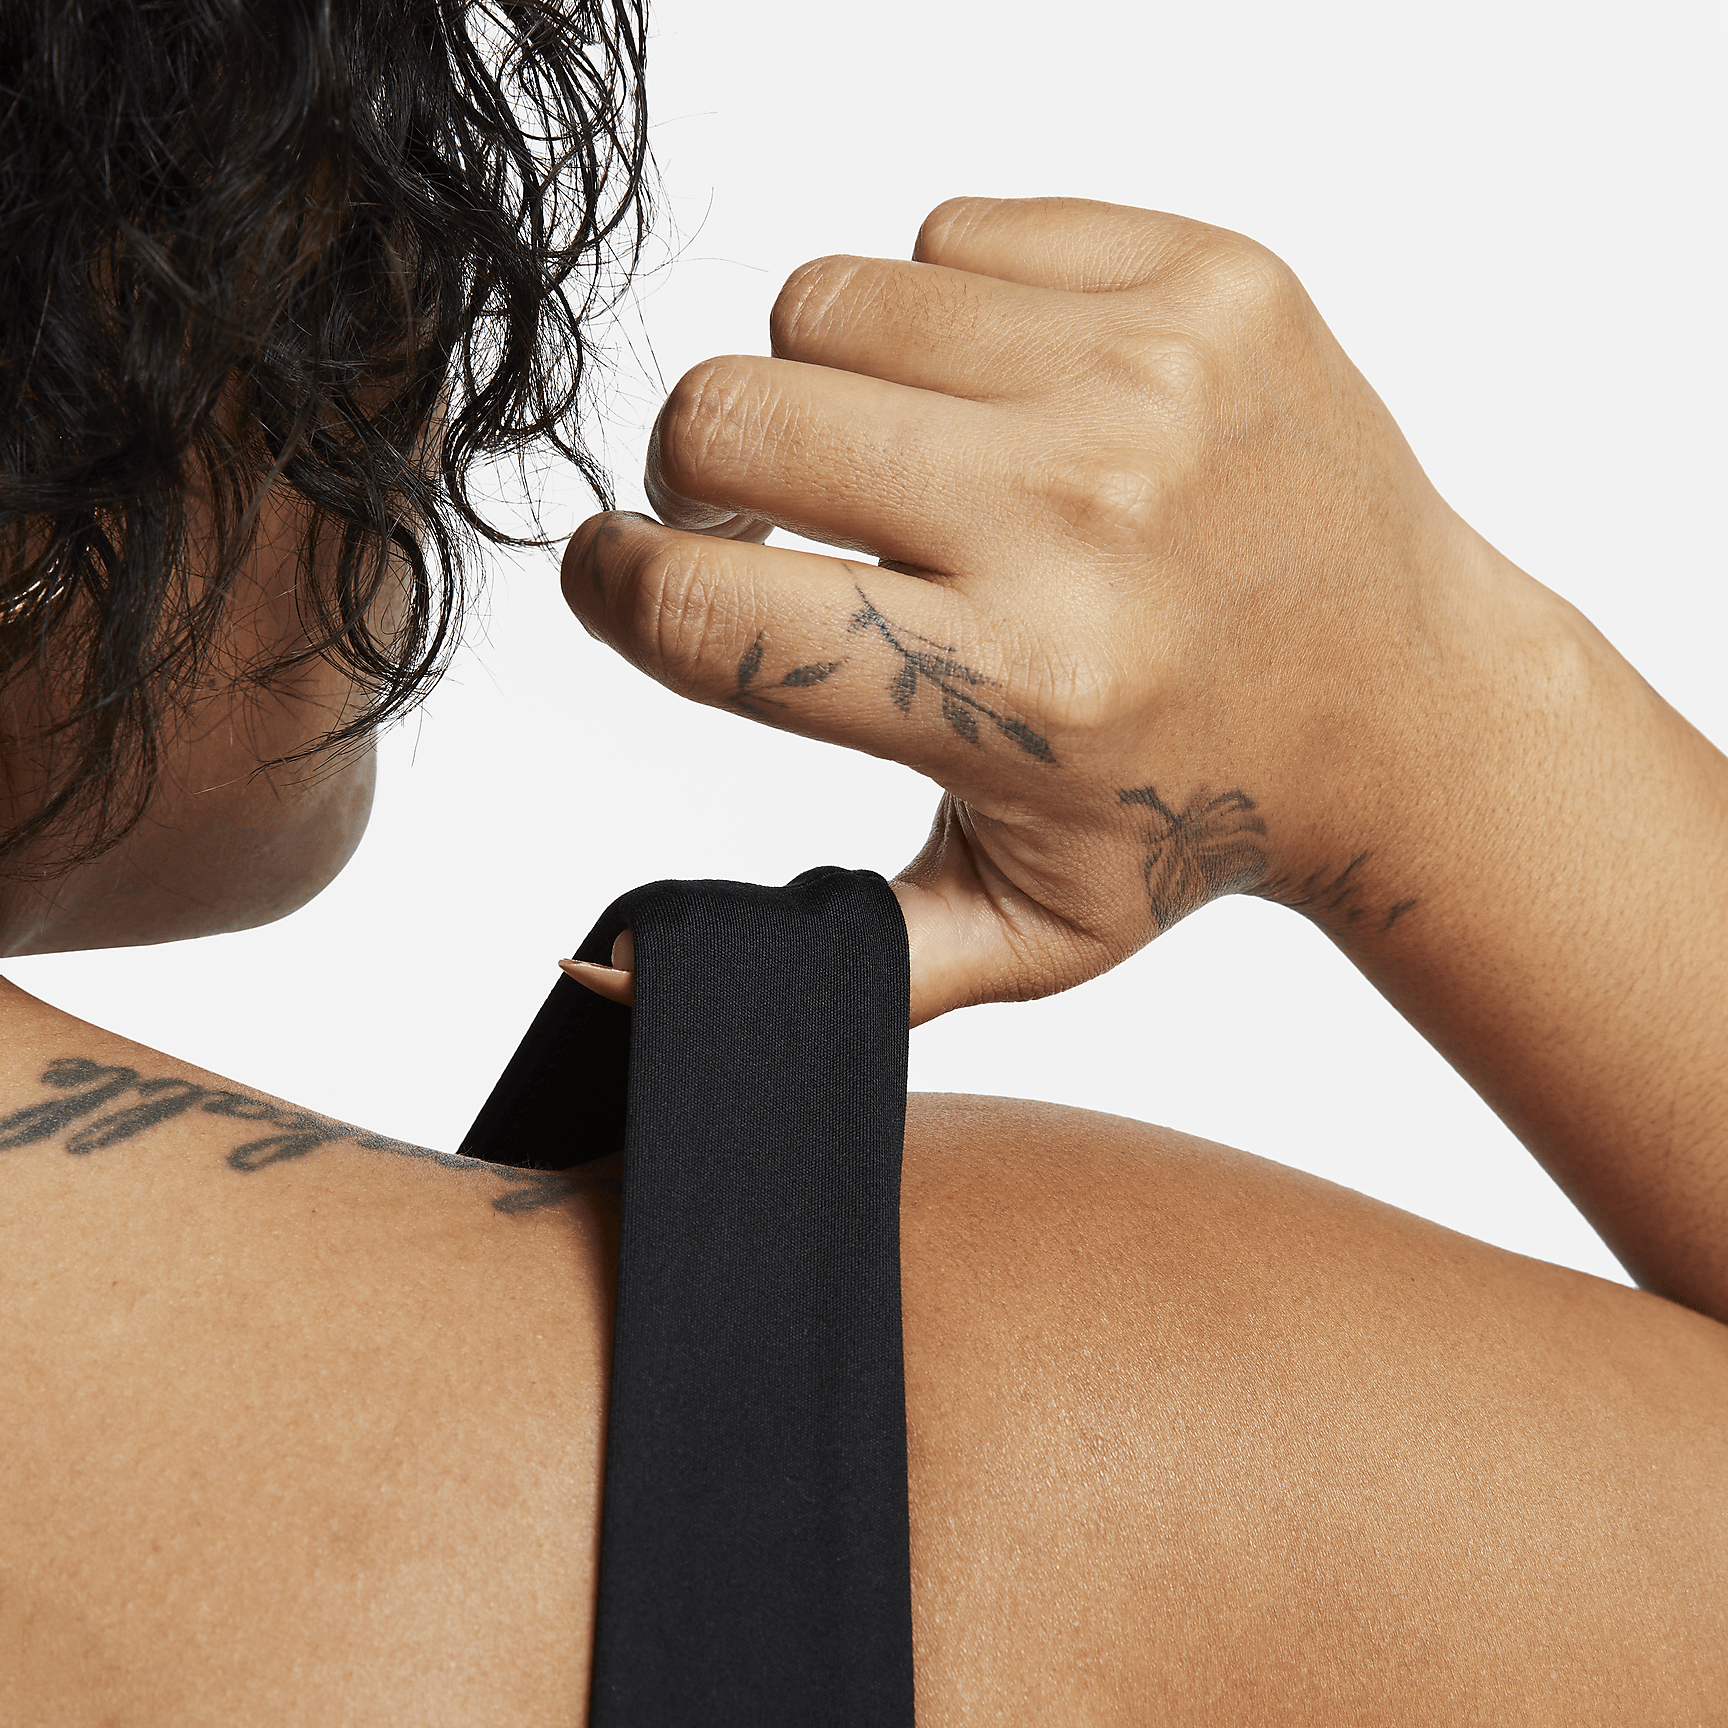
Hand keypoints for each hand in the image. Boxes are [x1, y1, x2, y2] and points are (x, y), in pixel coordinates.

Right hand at [562, 196, 1509, 1022]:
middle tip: (763, 517)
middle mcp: (1077, 517)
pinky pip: (950, 235)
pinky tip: (1011, 401)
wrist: (1410, 701)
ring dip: (827, 391)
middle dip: (699, 475)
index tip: (620, 577)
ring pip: (823, 306)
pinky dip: (943, 315)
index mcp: (1015, 692)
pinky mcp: (1202, 276)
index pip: (701, 608)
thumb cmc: (1193, 816)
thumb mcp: (1023, 932)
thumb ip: (836, 956)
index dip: (611, 587)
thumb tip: (610, 965)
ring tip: (910, 465)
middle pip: (725, 417)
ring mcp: (1146, 375)